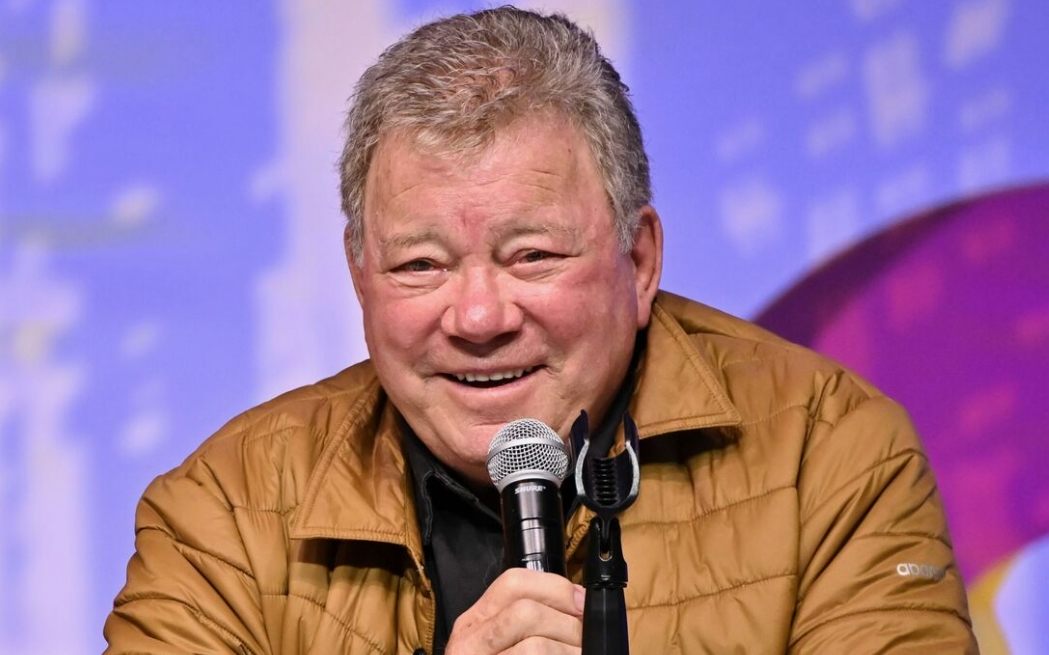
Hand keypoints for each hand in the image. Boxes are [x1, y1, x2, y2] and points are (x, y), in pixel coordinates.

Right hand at [446, 568, 585, 653]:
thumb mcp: (509, 644)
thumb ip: (533, 622)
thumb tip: (579, 601)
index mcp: (475, 623)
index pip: (513, 582)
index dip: (556, 587)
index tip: (582, 604)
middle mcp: (467, 641)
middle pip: (526, 611)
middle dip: (567, 626)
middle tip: (586, 644)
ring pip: (535, 645)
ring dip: (568, 652)